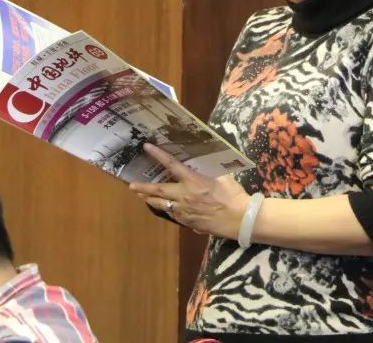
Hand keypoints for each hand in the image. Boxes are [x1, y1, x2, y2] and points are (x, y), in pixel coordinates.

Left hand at [129, 143, 251, 238]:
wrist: (240, 220)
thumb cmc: (234, 195)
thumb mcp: (222, 177)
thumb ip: (208, 171)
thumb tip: (201, 165)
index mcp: (194, 181)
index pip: (172, 165)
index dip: (158, 155)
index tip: (146, 148)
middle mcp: (185, 196)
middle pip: (159, 191)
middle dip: (143, 188)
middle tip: (131, 186)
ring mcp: (185, 212)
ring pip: (162, 205)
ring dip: (150, 200)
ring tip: (142, 196)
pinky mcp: (189, 223)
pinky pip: (173, 215)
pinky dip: (166, 209)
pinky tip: (165, 207)